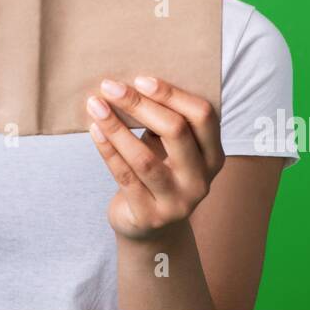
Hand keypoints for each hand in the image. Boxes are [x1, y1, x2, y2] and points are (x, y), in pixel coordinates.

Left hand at [85, 75, 224, 240]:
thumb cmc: (160, 173)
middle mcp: (201, 180)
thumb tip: (132, 82)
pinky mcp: (150, 216)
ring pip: (144, 157)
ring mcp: (177, 202)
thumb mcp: (173, 150)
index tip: (140, 80)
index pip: (203, 116)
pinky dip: (108, 150)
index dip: (172, 94)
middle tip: (110, 86)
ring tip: (95, 106)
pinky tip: (95, 130)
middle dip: (139, 105)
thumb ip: (166, 122)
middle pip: (176, 131)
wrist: (151, 228)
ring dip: (116, 127)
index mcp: (213, 156)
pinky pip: (125, 176)